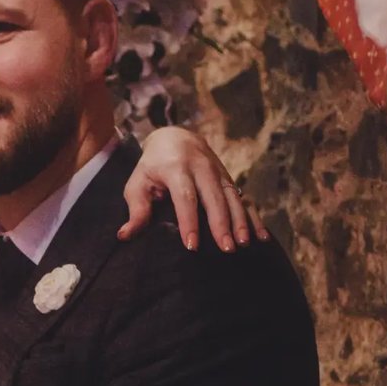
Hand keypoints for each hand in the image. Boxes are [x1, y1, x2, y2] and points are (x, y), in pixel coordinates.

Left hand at [120, 126, 268, 251]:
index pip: (185, 196)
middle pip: (214, 196)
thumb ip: (135, 209)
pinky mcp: (229, 177)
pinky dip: (254, 216)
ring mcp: (219, 171)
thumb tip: (125, 235)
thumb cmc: (152, 167)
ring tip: (243, 243)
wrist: (176, 137)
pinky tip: (261, 236)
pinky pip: (244, 197)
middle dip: (222, 223)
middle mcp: (201, 167)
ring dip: (240, 220)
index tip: (191, 246)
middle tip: (226, 248)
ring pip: (233, 196)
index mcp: (176, 167)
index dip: (189, 221)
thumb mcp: (138, 183)